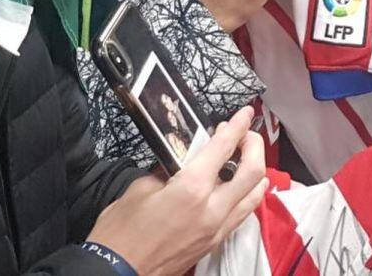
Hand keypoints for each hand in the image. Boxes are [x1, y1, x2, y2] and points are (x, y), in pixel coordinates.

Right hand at [86, 106, 267, 275]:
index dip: (238, 126)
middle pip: (253, 170)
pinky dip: (248, 195)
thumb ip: (167, 171)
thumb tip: (182, 161)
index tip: (246, 113)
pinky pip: (242, 214)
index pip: (224, 148)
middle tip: (244, 134)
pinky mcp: (214, 243)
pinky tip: (242, 187)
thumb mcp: (138, 189)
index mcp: (192, 189)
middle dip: (254, 145)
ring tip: (247, 157)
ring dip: (256, 171)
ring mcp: (217, 229)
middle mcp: (212, 209)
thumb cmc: (120, 234)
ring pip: (254, 194)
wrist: (115, 275)